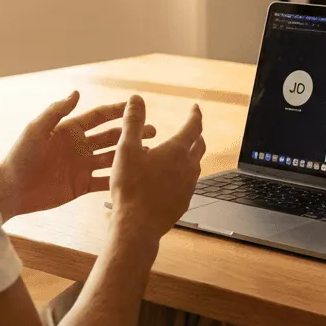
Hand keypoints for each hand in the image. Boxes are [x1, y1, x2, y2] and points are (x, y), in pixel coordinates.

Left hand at [0, 92, 156, 218]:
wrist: (11, 190)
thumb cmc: (20, 157)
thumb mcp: (37, 130)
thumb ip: (57, 112)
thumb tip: (77, 93)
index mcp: (70, 130)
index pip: (99, 117)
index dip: (117, 111)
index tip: (136, 107)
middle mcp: (79, 146)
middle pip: (111, 137)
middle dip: (132, 133)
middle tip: (153, 131)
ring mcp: (82, 167)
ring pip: (112, 159)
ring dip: (130, 155)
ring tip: (150, 153)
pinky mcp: (80, 186)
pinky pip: (104, 181)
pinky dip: (119, 178)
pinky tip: (135, 177)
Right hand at [110, 96, 205, 244]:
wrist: (137, 225)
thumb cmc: (130, 187)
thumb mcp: (126, 149)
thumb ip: (132, 122)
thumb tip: (136, 99)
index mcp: (177, 151)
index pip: (193, 126)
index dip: (195, 115)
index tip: (195, 108)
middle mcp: (188, 167)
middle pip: (199, 146)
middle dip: (196, 136)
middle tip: (192, 131)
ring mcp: (188, 187)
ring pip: (196, 166)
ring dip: (191, 156)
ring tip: (181, 154)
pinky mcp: (183, 202)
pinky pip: (188, 184)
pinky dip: (183, 176)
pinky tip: (172, 180)